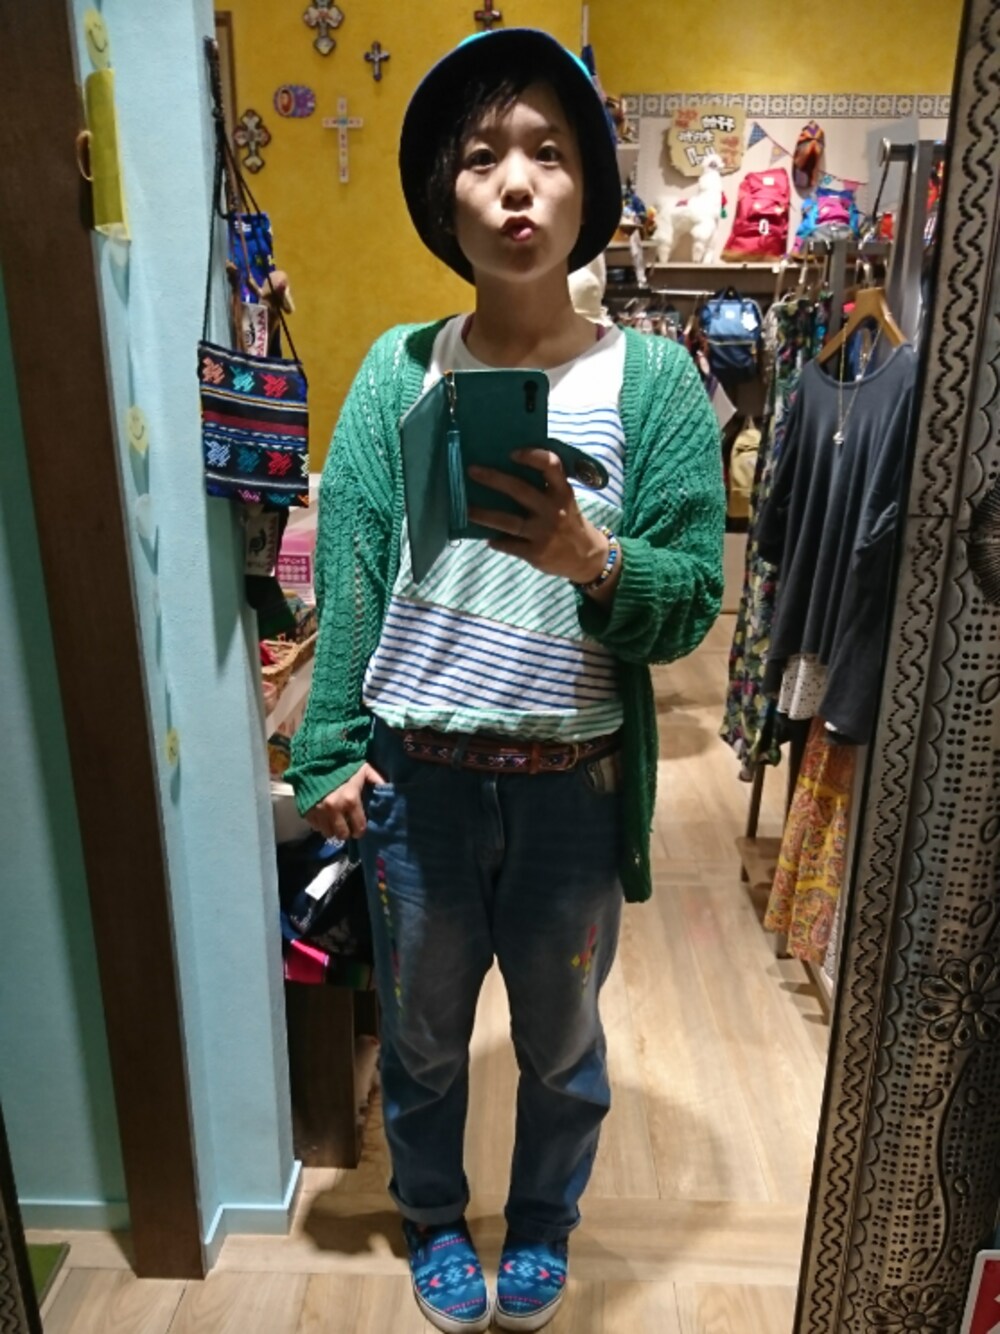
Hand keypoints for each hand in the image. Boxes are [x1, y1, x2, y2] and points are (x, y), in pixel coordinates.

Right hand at [305, 762, 385, 841]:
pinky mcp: (306, 810)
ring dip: (332, 829)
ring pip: (327, 833)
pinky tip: (324, 816)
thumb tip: (388, 790)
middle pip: (342, 834)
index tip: (360, 827)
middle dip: (346, 832)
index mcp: (350, 800)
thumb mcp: (363, 768)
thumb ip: (376, 780)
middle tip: (348, 826)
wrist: (314, 755)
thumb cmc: (342, 762)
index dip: (360, 829)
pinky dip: (320, 824)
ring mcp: (318, 811)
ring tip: (335, 821)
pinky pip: (314, 826)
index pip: (358, 827)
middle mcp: (334, 809)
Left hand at [466, 448, 608, 583]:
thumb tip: (506, 469)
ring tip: (466, 509)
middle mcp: (554, 510)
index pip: (551, 467)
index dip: (532, 456)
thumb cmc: (569, 521)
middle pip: (520, 490)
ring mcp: (544, 533)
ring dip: (484, 514)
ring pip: (508, 521)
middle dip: (493, 479)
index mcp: (562, 492)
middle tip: (472, 471)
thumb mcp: (565, 500)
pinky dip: (497, 541)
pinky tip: (487, 538)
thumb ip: (545, 487)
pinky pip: (509, 545)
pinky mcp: (536, 553)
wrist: (587, 557)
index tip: (512, 453)